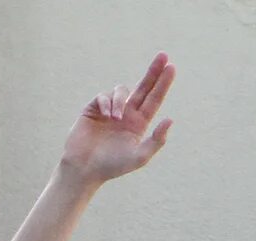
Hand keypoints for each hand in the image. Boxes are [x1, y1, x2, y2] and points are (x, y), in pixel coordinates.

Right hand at [59, 53, 173, 185]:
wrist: (84, 169)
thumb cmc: (112, 167)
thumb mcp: (139, 158)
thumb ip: (156, 141)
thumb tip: (170, 119)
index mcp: (139, 124)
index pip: (154, 99)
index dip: (163, 83)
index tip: (171, 67)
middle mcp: (126, 114)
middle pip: (143, 87)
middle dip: (153, 71)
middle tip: (163, 56)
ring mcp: (110, 110)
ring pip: (121, 90)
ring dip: (121, 100)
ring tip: (115, 118)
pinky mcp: (93, 108)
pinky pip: (103, 96)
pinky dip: (106, 103)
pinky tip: (106, 116)